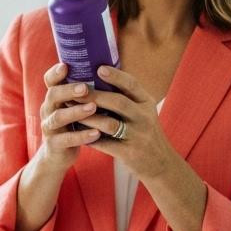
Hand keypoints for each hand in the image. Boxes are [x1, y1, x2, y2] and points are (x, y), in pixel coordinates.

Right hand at [34, 62, 101, 172]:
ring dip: (76, 111)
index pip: (50, 81)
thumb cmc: (73, 125)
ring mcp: (50, 127)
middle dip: (69, 90)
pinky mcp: (54, 144)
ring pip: (58, 117)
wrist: (58, 155)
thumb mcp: (72, 107)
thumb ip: (82, 93)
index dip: (55, 73)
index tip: (65, 65)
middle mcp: (48, 110)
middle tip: (85, 87)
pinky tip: (96, 133)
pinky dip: (81, 136)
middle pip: (52, 95)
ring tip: (93, 108)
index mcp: (54, 98)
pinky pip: (66, 140)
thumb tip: (105, 69)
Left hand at [81, 65, 176, 179]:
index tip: (98, 68)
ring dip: (87, 117)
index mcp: (146, 103)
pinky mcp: (129, 152)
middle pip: (118, 102)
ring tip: (69, 110)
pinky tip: (75, 132)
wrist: (160, 163)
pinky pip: (105, 143)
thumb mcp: (143, 111)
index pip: (132, 85)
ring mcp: (137, 135)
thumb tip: (100, 72)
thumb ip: (127, 96)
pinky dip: (88, 137)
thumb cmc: (144, 132)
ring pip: (109, 124)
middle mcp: (144, 117)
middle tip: (74, 90)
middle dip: (94, 95)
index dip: (116, 76)